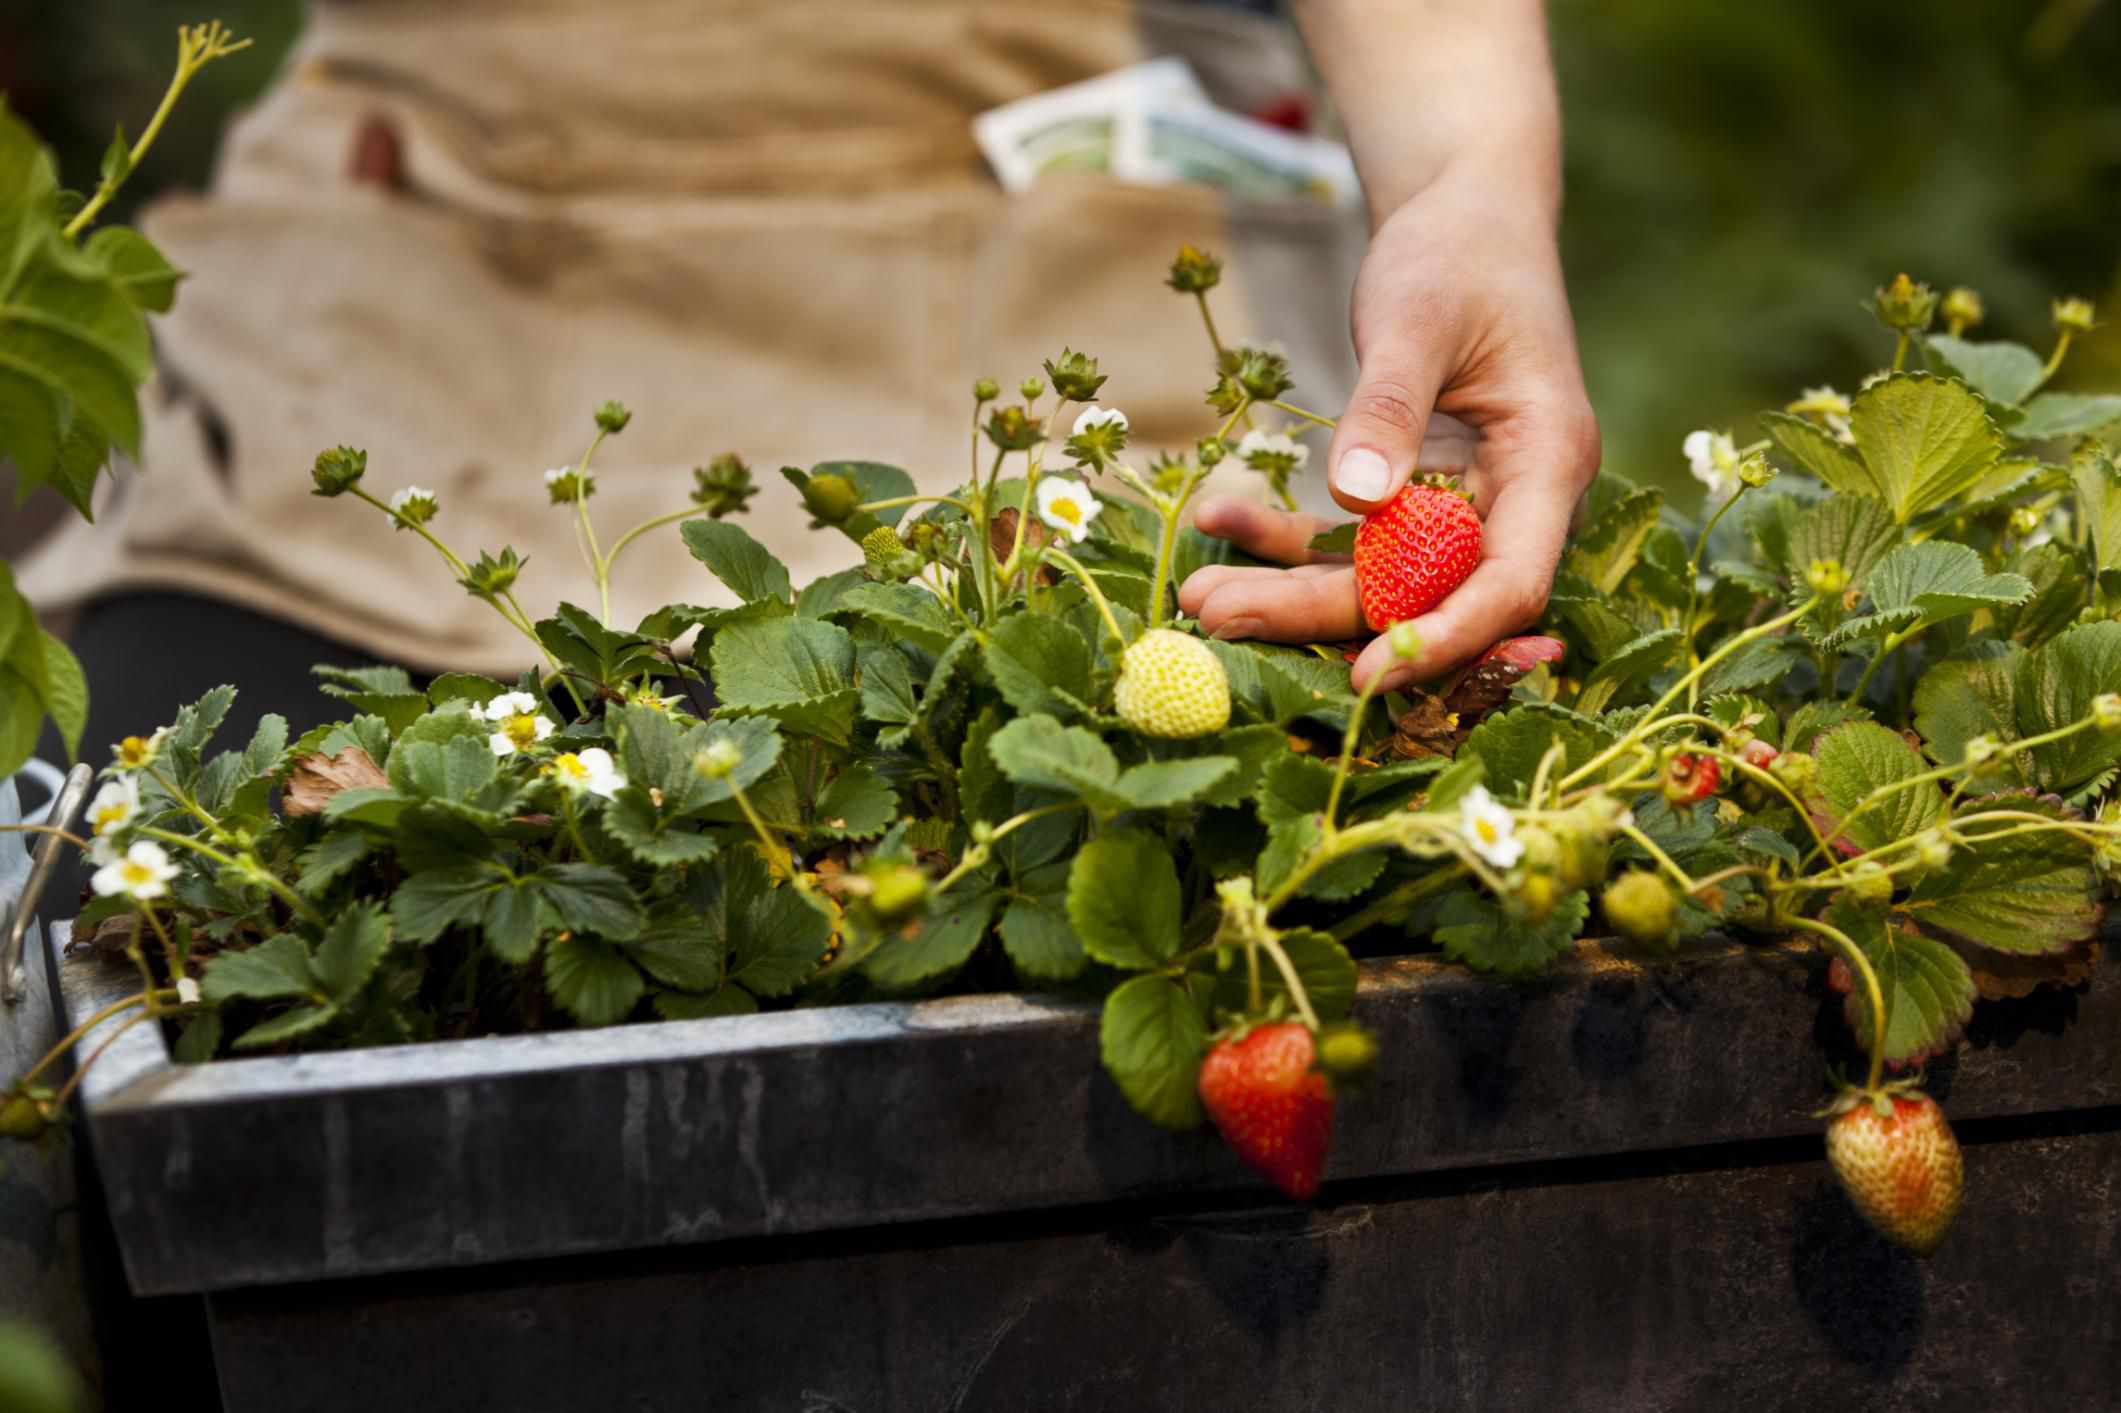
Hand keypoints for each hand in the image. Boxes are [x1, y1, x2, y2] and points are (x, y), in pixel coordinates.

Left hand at [1179, 172, 1599, 692]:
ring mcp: (1459, 500)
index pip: (1509, 583)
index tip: (1366, 678)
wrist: (1462, 211)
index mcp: (1546, 462)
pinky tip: (1216, 522)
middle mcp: (1511, 499)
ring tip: (1196, 595)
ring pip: (1374, 577)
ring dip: (1287, 589)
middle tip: (1216, 620)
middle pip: (1423, 592)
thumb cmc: (1459, 250)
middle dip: (1321, 617)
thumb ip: (1389, 405)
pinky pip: (1345, 538)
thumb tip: (1358, 501)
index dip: (1444, 639)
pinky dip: (1281, 536)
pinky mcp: (1409, 491)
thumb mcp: (1418, 315)